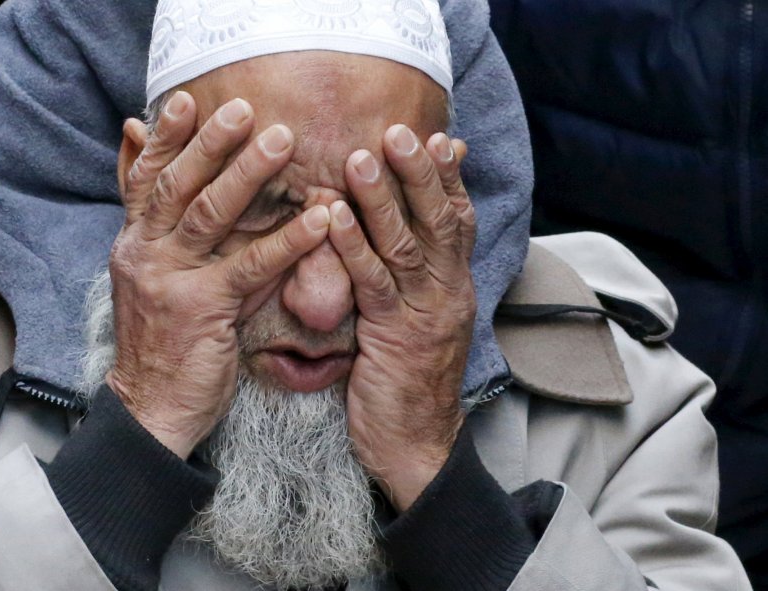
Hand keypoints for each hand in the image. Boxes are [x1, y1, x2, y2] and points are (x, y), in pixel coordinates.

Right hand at [108, 92, 329, 457]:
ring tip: (283, 141)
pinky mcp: (201, 310)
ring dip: (248, 173)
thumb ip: (170, 233)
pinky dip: (287, 241)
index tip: (189, 100)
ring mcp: (169, 280)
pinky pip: (249, 267)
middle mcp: (144, 253)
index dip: (166, 138)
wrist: (151, 408)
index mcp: (134, 242)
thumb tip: (177, 210)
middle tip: (243, 107)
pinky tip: (318, 220)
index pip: (146, 179)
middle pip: (176, 184)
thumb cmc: (164, 341)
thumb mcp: (156, 280)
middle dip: (210, 142)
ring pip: (208, 214)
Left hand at [327, 126, 475, 510]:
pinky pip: (373, 284)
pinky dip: (353, 247)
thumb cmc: (409, 383)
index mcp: (454, 287)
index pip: (458, 222)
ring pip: (408, 245)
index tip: (440, 137)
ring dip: (383, 198)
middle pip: (440, 221)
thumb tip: (396, 239)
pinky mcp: (394, 337)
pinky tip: (334, 217)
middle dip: (420, 172)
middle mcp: (447, 293)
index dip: (449, 179)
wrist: (417, 447)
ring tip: (361, 156)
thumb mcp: (419, 323)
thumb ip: (412, 280)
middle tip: (401, 130)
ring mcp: (424, 314)